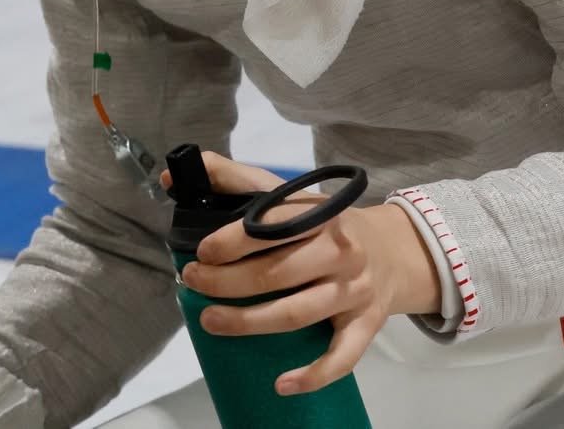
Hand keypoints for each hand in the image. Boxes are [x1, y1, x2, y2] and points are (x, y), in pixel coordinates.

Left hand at [166, 152, 441, 396]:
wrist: (392, 251)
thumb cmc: (324, 223)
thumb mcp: (287, 193)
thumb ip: (231, 179)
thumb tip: (171, 178)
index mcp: (320, 214)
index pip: (271, 226)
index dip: (231, 242)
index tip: (201, 252)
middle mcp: (341, 252)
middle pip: (277, 273)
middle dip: (227, 282)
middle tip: (192, 282)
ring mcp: (354, 292)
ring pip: (297, 314)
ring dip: (249, 323)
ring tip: (210, 321)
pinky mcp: (366, 325)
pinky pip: (342, 357)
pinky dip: (314, 374)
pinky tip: (280, 384)